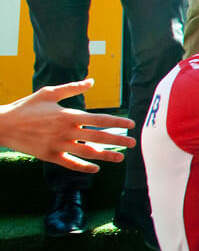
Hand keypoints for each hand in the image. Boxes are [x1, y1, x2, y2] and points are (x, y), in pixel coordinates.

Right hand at [0, 79, 135, 171]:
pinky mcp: (49, 156)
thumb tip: (92, 81)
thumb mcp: (49, 93)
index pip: (100, 120)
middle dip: (118, 141)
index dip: (117, 123)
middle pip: (99, 138)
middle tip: (133, 143)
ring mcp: (58, 145)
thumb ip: (72, 88)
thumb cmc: (27, 106)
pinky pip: (71, 164)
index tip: (130, 124)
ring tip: (121, 158)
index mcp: (69, 115)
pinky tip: (96, 168)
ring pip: (88, 153)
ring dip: (106, 156)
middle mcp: (66, 132)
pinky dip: (84, 167)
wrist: (3, 124)